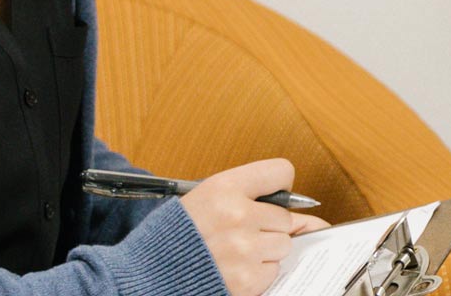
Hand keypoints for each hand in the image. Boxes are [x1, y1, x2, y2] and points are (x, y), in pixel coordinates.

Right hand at [178, 158, 331, 295]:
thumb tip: (301, 211)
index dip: (278, 187)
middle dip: (267, 227)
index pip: (281, 172)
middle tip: (237, 234)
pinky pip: (273, 271)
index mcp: (223, 187)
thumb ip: (246, 196)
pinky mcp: (247, 279)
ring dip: (264, 252)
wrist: (149, 276)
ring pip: (282, 245)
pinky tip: (232, 269)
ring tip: (233, 253)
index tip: (272, 198)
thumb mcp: (202, 200)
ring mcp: (244, 249)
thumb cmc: (173, 238)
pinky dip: (257, 273)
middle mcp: (237, 215)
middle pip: (284, 218)